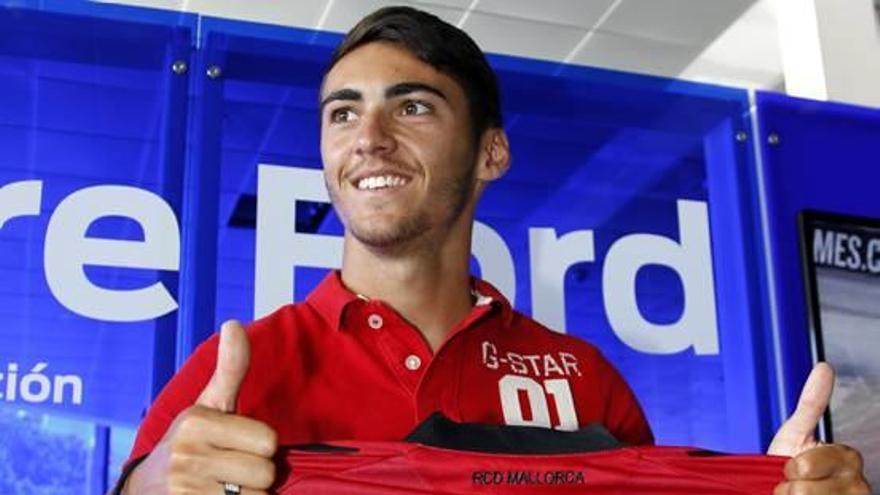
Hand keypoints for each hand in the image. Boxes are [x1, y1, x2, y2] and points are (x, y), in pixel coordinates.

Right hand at [123, 320, 277, 493]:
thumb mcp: (207, 405)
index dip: (261, 447)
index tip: (237, 446)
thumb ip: (229, 369)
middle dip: (255, 475)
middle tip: (230, 471)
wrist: (145, 489)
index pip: (269, 441)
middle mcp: (187, 455)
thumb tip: (234, 323)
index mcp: (196, 421)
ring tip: (223, 488)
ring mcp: (185, 489)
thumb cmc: (188, 443)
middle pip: (266, 472)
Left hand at [768, 362, 870, 494]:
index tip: (794, 464)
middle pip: (805, 489)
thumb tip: (824, 367)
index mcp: (849, 459)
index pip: (807, 465)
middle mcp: (858, 485)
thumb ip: (811, 403)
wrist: (777, 489)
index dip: (791, 467)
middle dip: (790, 486)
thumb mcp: (796, 431)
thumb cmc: (788, 463)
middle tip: (795, 482)